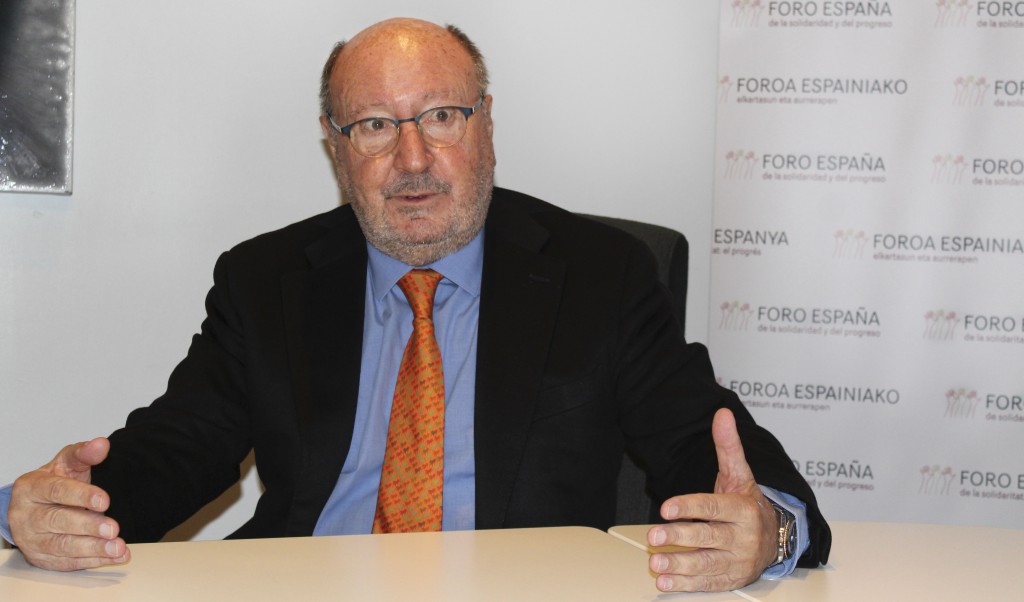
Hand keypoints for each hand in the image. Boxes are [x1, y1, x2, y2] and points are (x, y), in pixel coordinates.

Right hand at [8, 437, 129, 570]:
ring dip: (93, 548)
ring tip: (118, 547)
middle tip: (113, 528)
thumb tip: (101, 444)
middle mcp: (26, 515)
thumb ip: (84, 453)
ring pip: (62, 546)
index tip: (105, 500)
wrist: (38, 505)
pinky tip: (114, 555)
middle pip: (57, 521)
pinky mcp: (42, 558)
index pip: (55, 490)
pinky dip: (94, 560)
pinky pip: (68, 562)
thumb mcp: (67, 463)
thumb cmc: (54, 482)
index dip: (81, 495)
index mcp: (30, 488)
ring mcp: (32, 540)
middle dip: (88, 526)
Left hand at [646, 408, 776, 591]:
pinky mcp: (731, 579)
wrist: (775, 539)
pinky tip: (665, 582)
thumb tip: (722, 414)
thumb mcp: (740, 474)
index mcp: (745, 510)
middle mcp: (744, 538)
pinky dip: (685, 585)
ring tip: (656, 563)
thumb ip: (728, 446)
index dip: (689, 507)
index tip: (666, 508)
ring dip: (679, 566)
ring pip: (706, 564)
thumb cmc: (748, 504)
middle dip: (679, 538)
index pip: (714, 507)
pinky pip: (707, 583)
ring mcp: (738, 562)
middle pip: (708, 537)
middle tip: (653, 537)